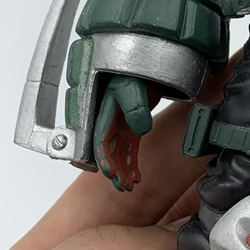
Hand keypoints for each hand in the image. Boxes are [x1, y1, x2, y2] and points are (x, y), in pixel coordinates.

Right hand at [94, 75, 160, 191]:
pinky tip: (137, 176)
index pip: (100, 140)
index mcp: (104, 112)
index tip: (110, 174)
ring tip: (130, 186)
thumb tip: (141, 129)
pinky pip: (129, 149)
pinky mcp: (131, 127)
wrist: (148, 62)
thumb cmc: (135, 70)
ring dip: (122, 171)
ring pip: (118, 153)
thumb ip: (135, 105)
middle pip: (108, 151)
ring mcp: (120, 125)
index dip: (104, 159)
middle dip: (114, 171)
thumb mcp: (134, 85)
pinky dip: (132, 163)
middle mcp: (110, 121)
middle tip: (123, 187)